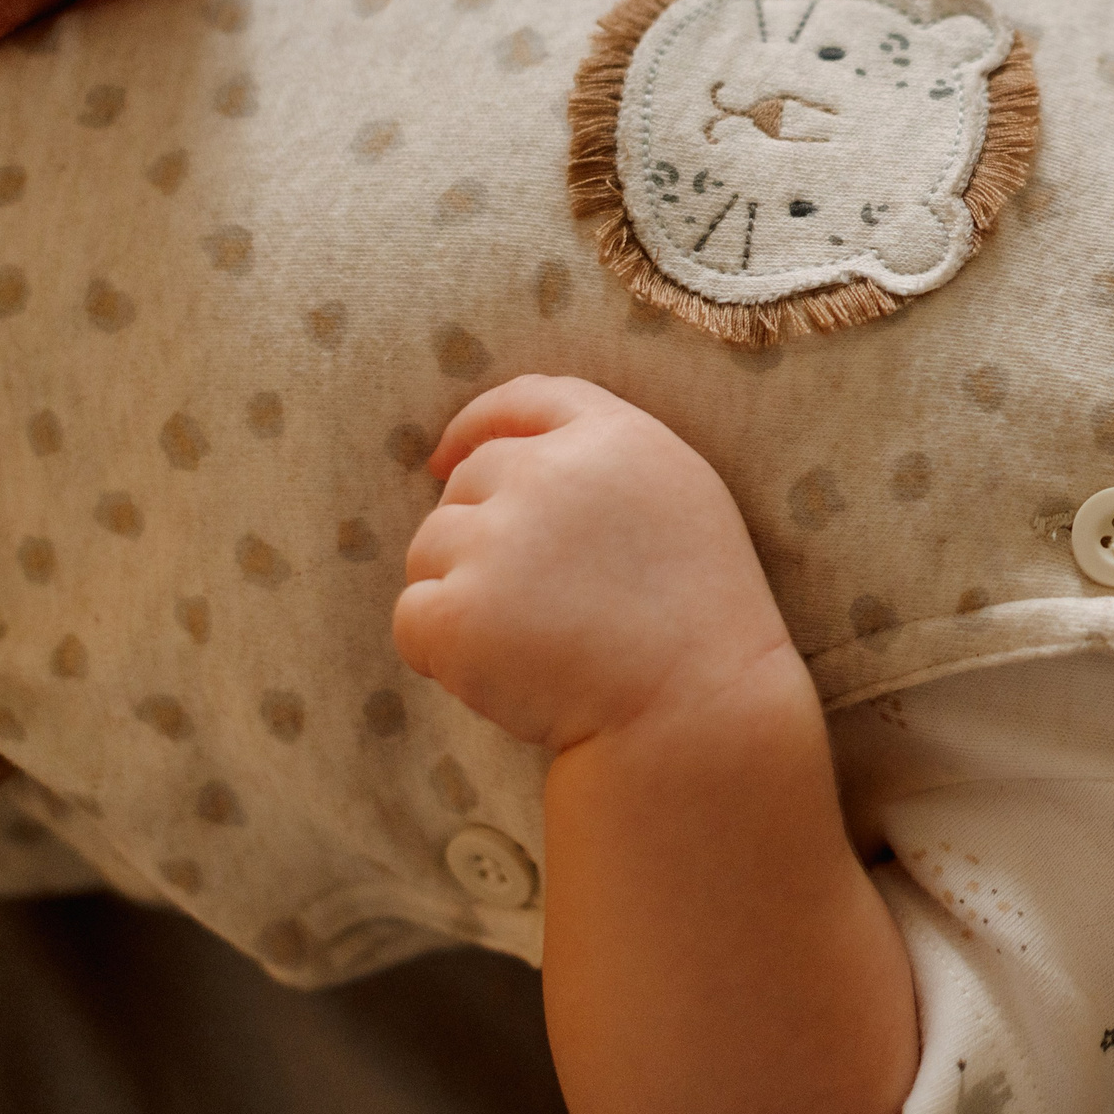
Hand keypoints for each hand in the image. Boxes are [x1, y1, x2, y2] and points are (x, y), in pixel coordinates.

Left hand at [396, 375, 794, 752]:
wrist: (699, 716)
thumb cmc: (700, 622)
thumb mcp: (681, 504)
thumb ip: (603, 464)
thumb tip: (496, 457)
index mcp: (617, 438)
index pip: (527, 398)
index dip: (476, 424)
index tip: (445, 458)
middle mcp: (552, 474)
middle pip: (469, 481)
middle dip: (482, 534)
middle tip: (540, 603)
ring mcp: (500, 541)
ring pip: (431, 549)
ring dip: (461, 592)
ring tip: (534, 643)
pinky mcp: (458, 611)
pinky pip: (413, 618)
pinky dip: (442, 653)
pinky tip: (507, 675)